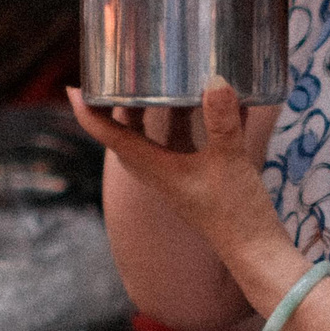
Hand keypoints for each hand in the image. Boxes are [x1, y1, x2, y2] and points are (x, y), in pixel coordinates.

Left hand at [68, 76, 286, 268]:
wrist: (256, 251)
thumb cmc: (237, 214)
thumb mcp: (230, 161)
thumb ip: (223, 121)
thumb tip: (215, 81)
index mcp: (157, 171)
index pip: (111, 138)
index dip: (89, 113)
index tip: (74, 88)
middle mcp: (162, 175)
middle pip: (126, 137)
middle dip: (118, 108)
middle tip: (116, 79)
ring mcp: (180, 179)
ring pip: (153, 141)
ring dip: (151, 114)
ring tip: (154, 84)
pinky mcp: (200, 181)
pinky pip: (182, 146)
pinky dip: (187, 124)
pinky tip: (208, 105)